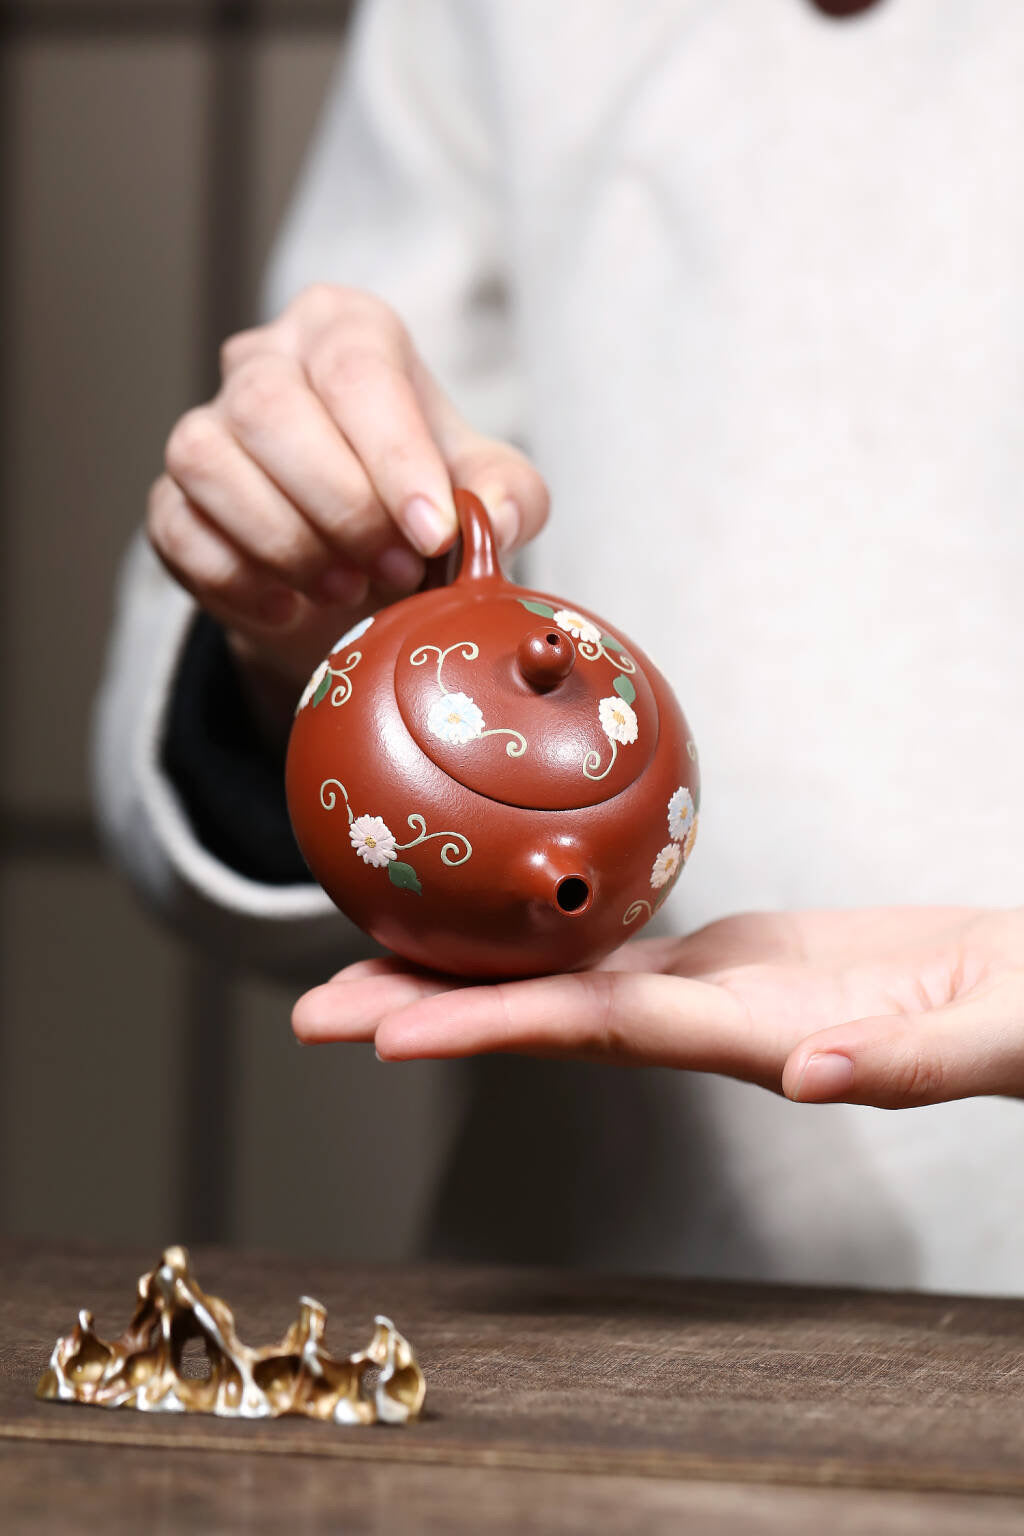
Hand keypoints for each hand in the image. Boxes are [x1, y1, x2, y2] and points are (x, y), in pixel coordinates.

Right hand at [147, 284, 548, 732]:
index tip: (432, 532)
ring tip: (346, 588)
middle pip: (271, 408)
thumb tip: (497, 520)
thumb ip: (509, 495)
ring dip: (286, 541)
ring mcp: (205, 427)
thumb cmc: (421, 501)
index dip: (393, 455)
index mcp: (345, 329)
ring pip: (209, 463)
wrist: (360, 569)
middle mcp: (263, 360)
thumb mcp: (486, 490)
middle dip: (341, 505)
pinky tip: (291, 606)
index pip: (356, 368)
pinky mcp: (170, 500)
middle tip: (396, 569)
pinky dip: (239, 580)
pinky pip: (180, 531)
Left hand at [292, 907, 1023, 1107]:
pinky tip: (495, 913)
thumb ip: (900, 1060)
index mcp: (753, 1036)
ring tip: (370, 956)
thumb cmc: (1018, 1017)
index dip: (491, 1030)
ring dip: (468, 972)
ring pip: (568, 979)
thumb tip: (806, 1074)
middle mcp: (709, 1020)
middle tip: (316, 1008)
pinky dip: (544, 928)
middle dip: (433, 1011)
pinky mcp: (734, 951)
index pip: (598, 1033)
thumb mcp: (986, 1036)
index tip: (389, 1035)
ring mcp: (714, 987)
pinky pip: (616, 940)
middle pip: (548, 1015)